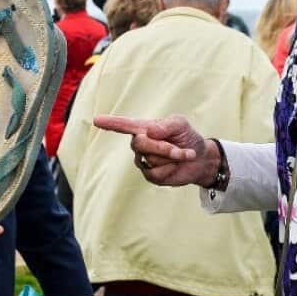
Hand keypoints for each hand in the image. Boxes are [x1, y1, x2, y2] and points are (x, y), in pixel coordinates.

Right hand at [93, 114, 216, 186]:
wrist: (200, 159)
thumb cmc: (187, 137)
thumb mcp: (181, 125)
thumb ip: (166, 125)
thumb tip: (149, 132)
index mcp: (144, 128)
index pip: (123, 125)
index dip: (110, 123)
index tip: (96, 120)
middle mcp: (140, 144)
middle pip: (140, 143)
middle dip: (163, 147)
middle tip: (179, 149)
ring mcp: (144, 160)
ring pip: (151, 159)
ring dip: (172, 157)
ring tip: (182, 154)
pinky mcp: (150, 175)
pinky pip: (156, 173)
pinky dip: (171, 169)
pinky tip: (176, 166)